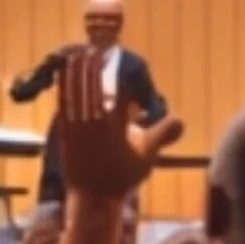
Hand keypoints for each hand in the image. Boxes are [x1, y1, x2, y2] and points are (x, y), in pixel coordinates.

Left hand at [54, 50, 173, 201]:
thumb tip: (181, 120)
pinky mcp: (64, 128)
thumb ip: (161, 135)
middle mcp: (94, 120)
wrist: (91, 197)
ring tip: (83, 51)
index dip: (123, 73)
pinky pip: (63, 100)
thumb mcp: (147, 158)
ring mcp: (76, 124)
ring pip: (77, 89)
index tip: (124, 61)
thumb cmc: (121, 178)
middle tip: (100, 46)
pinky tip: (64, 71)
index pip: (120, 89)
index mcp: (115, 124)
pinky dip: (65, 83)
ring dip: (81, 69)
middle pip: (95, 82)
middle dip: (99, 64)